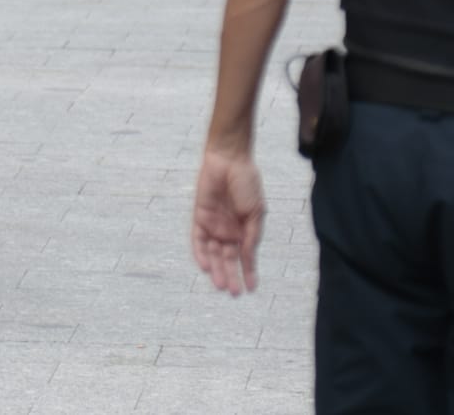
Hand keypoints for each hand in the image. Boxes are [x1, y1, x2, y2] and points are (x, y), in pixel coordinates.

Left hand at [191, 146, 265, 295]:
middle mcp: (228, 230)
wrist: (230, 161)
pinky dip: (200, 253)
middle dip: (230, 276)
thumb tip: (248, 257)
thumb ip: (251, 235)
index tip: (251, 289)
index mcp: (244, 230)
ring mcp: (213, 225)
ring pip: (213, 253)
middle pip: (227, 259)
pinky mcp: (199, 217)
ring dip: (216, 269)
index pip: (244, 257)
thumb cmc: (247, 184)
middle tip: (233, 293)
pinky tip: (205, 266)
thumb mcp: (255, 213)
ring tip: (220, 285)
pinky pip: (197, 239)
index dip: (248, 273)